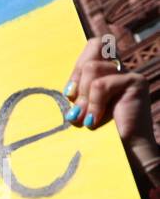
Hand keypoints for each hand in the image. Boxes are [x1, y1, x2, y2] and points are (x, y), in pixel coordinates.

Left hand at [65, 37, 156, 154]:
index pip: (93, 47)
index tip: (69, 94)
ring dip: (84, 97)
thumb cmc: (99, 134)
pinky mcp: (134, 82)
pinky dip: (94, 104)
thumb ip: (78, 92)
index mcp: (107, 73)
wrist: (122, 151)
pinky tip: (95, 120)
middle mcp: (119, 70)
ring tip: (86, 118)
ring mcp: (128, 74)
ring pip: (92, 69)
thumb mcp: (82, 108)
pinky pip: (101, 85)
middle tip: (76, 108)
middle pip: (93, 50)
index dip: (76, 67)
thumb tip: (65, 88)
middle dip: (77, 80)